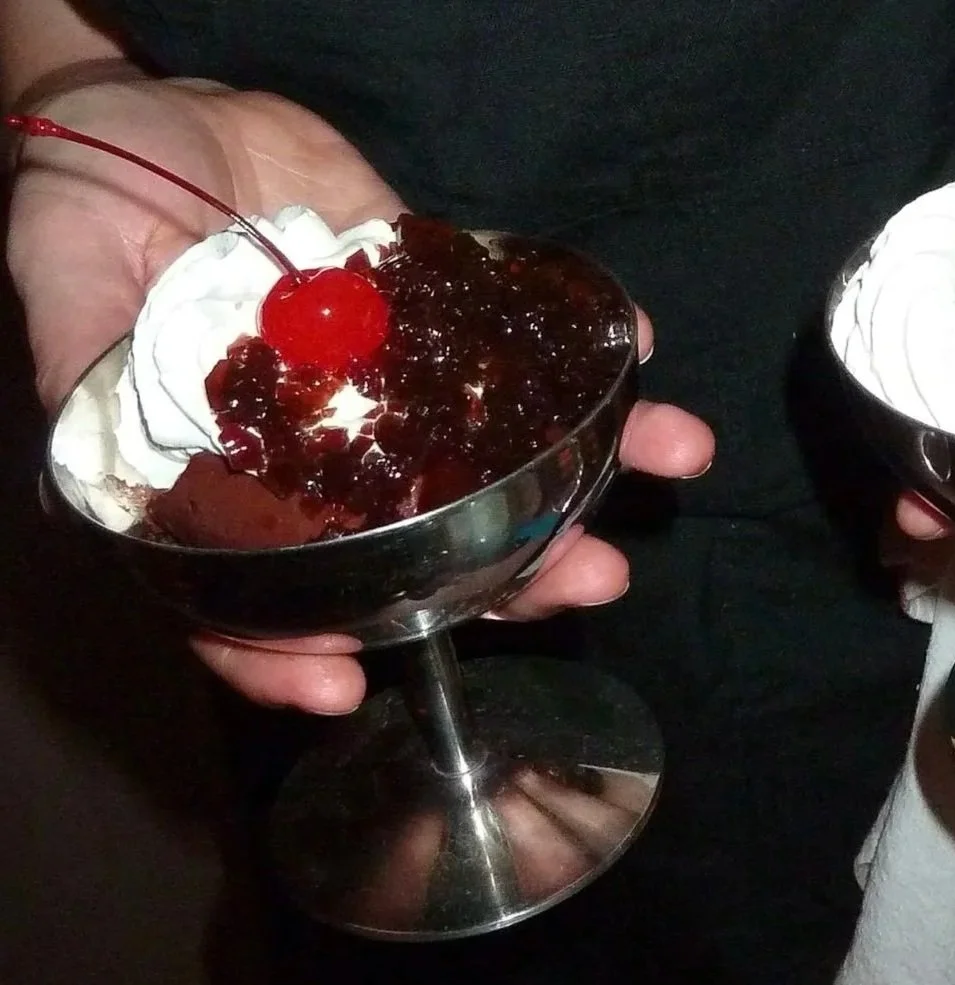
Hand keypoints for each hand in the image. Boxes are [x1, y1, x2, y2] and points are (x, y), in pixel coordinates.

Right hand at [10, 78, 713, 711]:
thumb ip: (91, 384)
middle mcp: (333, 454)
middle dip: (520, 567)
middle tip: (591, 575)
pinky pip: (514, 338)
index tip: (347, 687)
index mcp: (238, 482)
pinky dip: (583, 345)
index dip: (291, 655)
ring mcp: (397, 384)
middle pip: (430, 541)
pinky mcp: (435, 307)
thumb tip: (110, 477)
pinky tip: (641, 347)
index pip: (261, 599)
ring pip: (500, 449)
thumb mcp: (64, 295)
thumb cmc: (81, 209)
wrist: (154, 109)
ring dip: (588, 461)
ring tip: (672, 455)